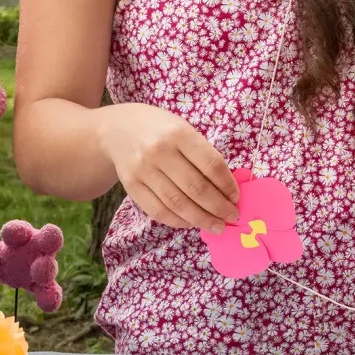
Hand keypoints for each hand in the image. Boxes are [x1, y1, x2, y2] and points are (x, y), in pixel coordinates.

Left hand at [0, 221, 64, 311]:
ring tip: (39, 276)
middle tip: (41, 253)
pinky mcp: (42, 286)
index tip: (9, 235)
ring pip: (50, 266)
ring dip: (46, 271)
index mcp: (21, 234)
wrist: (7, 265)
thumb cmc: (0, 247)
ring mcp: (43, 266)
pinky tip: (49, 305)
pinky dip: (51, 299)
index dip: (15, 231)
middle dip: (50, 240)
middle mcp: (38, 246)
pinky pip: (50, 292)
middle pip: (50, 238)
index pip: (18, 230)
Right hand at [99, 103, 241, 230]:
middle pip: (195, 188)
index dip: (227, 185)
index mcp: (179, 134)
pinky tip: (192, 223)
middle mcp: (159, 152)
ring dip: (201, 219)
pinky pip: (158, 211)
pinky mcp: (132, 187)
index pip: (210, 165)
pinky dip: (178, 221)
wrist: (117, 129)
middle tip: (231, 217)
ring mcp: (143, 171)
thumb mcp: (183, 128)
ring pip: (177, 204)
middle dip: (218, 207)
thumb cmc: (160, 129)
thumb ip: (202, 154)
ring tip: (217, 226)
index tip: (236, 197)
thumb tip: (227, 188)